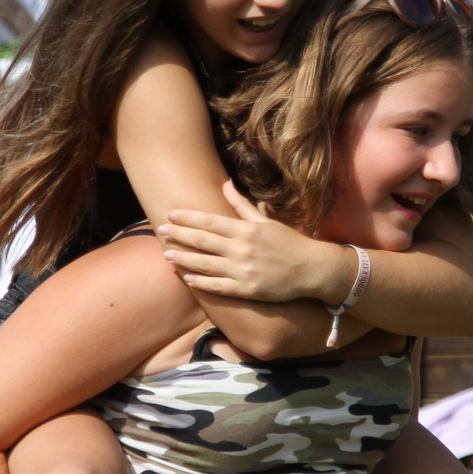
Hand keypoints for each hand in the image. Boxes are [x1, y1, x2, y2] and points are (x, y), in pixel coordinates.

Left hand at [160, 182, 346, 303]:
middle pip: (202, 241)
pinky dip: (200, 282)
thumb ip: (241, 204)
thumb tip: (225, 183)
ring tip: (166, 254)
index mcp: (245, 230)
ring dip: (183, 259)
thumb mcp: (265, 221)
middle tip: (161, 230)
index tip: (171, 214)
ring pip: (205, 264)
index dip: (188, 217)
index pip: (210, 221)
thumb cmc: (288, 243)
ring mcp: (243, 271)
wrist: (311, 269)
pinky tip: (187, 277)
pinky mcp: (246, 290)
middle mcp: (242, 249)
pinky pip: (217, 286)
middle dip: (179, 235)